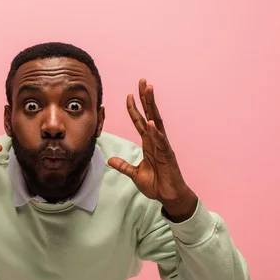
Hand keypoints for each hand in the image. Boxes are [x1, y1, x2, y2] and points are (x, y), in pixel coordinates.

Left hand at [107, 79, 196, 220]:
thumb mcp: (135, 174)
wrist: (169, 197)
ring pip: (156, 122)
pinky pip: (161, 142)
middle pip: (150, 115)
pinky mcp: (168, 156)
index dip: (134, 109)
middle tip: (143, 82)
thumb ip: (123, 166)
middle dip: (146, 98)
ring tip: (149, 91)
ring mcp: (163, 147)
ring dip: (152, 106)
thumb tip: (110, 160)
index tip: (129, 95)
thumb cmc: (156, 184)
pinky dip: (155, 132)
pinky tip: (150, 122)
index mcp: (148, 143)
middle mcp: (156, 141)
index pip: (140, 122)